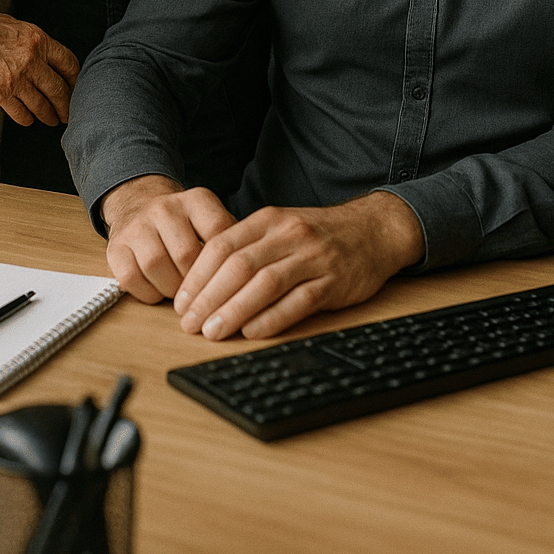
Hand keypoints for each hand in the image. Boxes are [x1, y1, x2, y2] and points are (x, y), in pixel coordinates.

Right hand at [0, 7, 78, 125]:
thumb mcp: (21, 28)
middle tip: (67, 113)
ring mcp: (17, 79)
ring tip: (51, 119)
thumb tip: (51, 61)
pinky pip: (20, 113)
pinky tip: (28, 119)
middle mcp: (32, 61)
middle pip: (59, 90)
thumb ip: (38, 45)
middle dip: (66, 106)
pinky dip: (27, 119)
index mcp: (40, 41)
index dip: (76, 80)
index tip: (76, 88)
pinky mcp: (0, 93)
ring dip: (48, 116)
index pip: (69, 64)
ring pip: (42, 106)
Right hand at [102, 177, 236, 303]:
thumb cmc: (183, 222)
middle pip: (188, 256)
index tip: (231, 282)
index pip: (219, 232)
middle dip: (199, 284)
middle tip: (205, 296)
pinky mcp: (116, 247)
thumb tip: (251, 273)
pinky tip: (158, 290)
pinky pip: (132, 279)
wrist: (138, 202)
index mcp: (196, 200)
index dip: (227, 264)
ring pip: (158, 267)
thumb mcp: (210, 218)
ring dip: (172, 290)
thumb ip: (231, 239)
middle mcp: (165, 208)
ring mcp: (138, 226)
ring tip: (181, 294)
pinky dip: (148, 294)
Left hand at [172, 191, 424, 340]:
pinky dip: (271, 319)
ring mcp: (312, 257)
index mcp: (269, 220)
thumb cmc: (319, 235)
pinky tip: (252, 333)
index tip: (180, 302)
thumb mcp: (281, 227)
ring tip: (213, 332)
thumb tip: (204, 281)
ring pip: (265, 284)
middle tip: (189, 324)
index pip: (222, 246)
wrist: (373, 230)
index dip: (197, 276)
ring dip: (234, 311)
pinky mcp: (333, 281)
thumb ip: (247, 246)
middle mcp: (288, 235)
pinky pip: (297, 302)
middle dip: (209, 298)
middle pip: (239, 266)